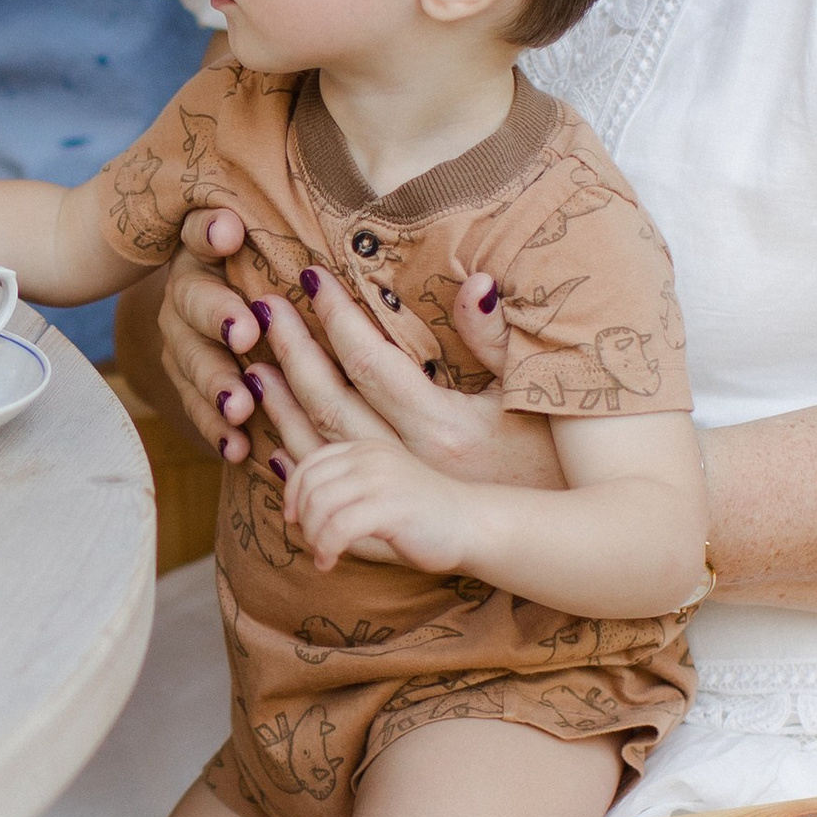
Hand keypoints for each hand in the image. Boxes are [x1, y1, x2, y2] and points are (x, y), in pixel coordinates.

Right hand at [151, 208, 264, 459]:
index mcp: (206, 249)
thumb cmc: (273, 264)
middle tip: (244, 335)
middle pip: (191, 307)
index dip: (210, 233)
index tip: (231, 234)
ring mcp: (186, 342)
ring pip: (192, 364)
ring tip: (241, 406)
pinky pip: (200, 409)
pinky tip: (237, 447)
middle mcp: (188, 294)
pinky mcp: (194, 384)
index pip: (199, 235)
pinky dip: (217, 429)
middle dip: (217, 320)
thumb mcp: (267, 240)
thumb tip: (232, 220)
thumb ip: (247, 229)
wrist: (241, 307)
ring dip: (216, 385)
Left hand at [239, 263, 566, 496]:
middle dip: (293, 349)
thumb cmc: (554, 458)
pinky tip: (275, 446)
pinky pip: (327, 495)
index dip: (338, 317)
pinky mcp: (388, 523)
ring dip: (283, 406)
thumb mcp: (532, 393)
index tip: (310, 277)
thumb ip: (498, 338)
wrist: (561, 538)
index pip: (372, 360)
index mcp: (442, 423)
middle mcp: (411, 457)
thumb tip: (476, 283)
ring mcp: (396, 492)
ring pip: (321, 447)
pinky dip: (297, 466)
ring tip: (254, 368)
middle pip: (333, 400)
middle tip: (263, 308)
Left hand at [286, 435, 476, 575]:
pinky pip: (338, 527)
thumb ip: (339, 487)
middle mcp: (371, 456)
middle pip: (310, 485)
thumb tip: (289, 493)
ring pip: (320, 506)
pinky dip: (326, 548)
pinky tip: (330, 562)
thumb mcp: (375, 491)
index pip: (311, 462)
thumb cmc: (421, 516)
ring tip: (323, 555)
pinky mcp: (391, 507)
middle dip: (303, 519)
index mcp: (366, 449)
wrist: (471, 525)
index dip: (294, 494)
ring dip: (313, 537)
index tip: (296, 520)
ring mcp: (382, 479)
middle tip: (312, 543)